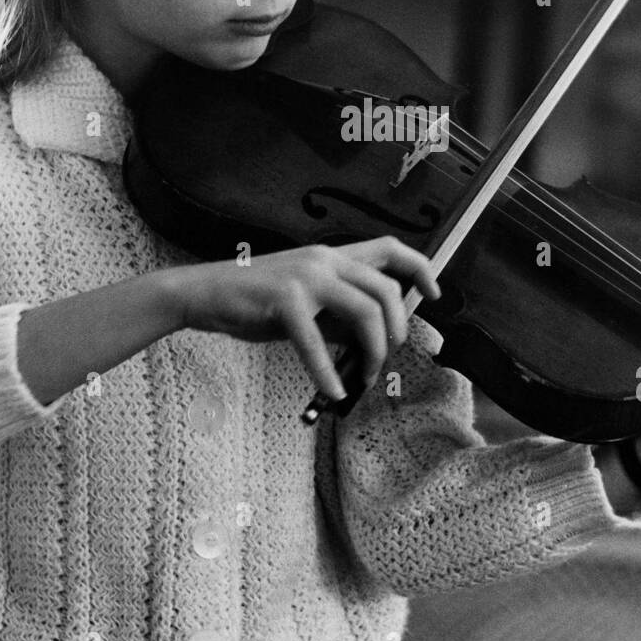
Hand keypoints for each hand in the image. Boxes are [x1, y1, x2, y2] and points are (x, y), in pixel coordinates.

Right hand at [167, 237, 440, 401]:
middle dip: (398, 328)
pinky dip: (327, 372)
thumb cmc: (255, 300)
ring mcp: (305, 277)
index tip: (435, 295)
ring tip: (364, 376)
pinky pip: (317, 342)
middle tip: (387, 356)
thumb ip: (340, 314)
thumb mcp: (306, 302)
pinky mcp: (285, 300)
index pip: (390, 249)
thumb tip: (372, 339)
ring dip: (373, 351)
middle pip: (386, 288)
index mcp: (332, 256)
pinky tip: (332, 391)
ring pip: (365, 311)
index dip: (420, 269)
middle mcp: (324, 259)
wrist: (205, 294)